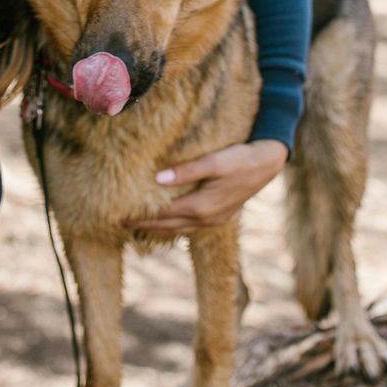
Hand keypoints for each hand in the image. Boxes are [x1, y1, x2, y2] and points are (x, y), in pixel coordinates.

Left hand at [126, 139, 286, 235]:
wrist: (269, 162)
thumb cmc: (241, 158)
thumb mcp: (214, 161)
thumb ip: (186, 170)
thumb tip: (157, 178)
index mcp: (202, 206)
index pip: (162, 214)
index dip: (140, 215)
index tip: (118, 214)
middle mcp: (206, 218)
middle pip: (167, 226)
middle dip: (142, 225)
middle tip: (117, 223)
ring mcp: (214, 220)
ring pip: (178, 229)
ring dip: (156, 228)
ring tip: (135, 226)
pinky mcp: (219, 216)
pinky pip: (189, 226)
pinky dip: (173, 226)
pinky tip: (164, 223)